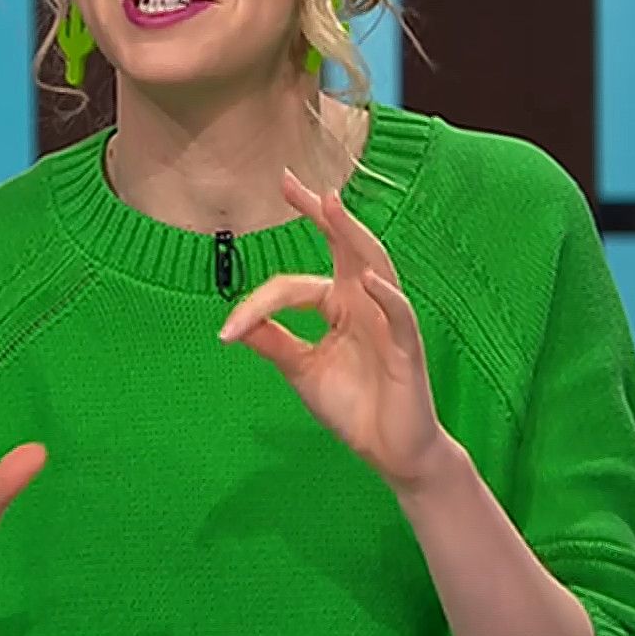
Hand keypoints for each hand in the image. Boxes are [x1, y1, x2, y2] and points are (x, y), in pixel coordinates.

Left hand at [219, 169, 451, 493]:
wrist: (391, 453)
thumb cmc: (353, 407)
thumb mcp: (302, 371)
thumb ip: (274, 342)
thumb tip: (234, 324)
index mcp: (339, 306)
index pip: (295, 286)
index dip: (258, 304)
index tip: (227, 331)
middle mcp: (364, 303)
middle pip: (344, 248)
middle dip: (320, 214)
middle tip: (292, 182)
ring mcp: (388, 321)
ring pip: (373, 266)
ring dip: (352, 235)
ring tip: (330, 205)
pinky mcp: (407, 348)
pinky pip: (400, 314)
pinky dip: (387, 296)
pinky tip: (369, 278)